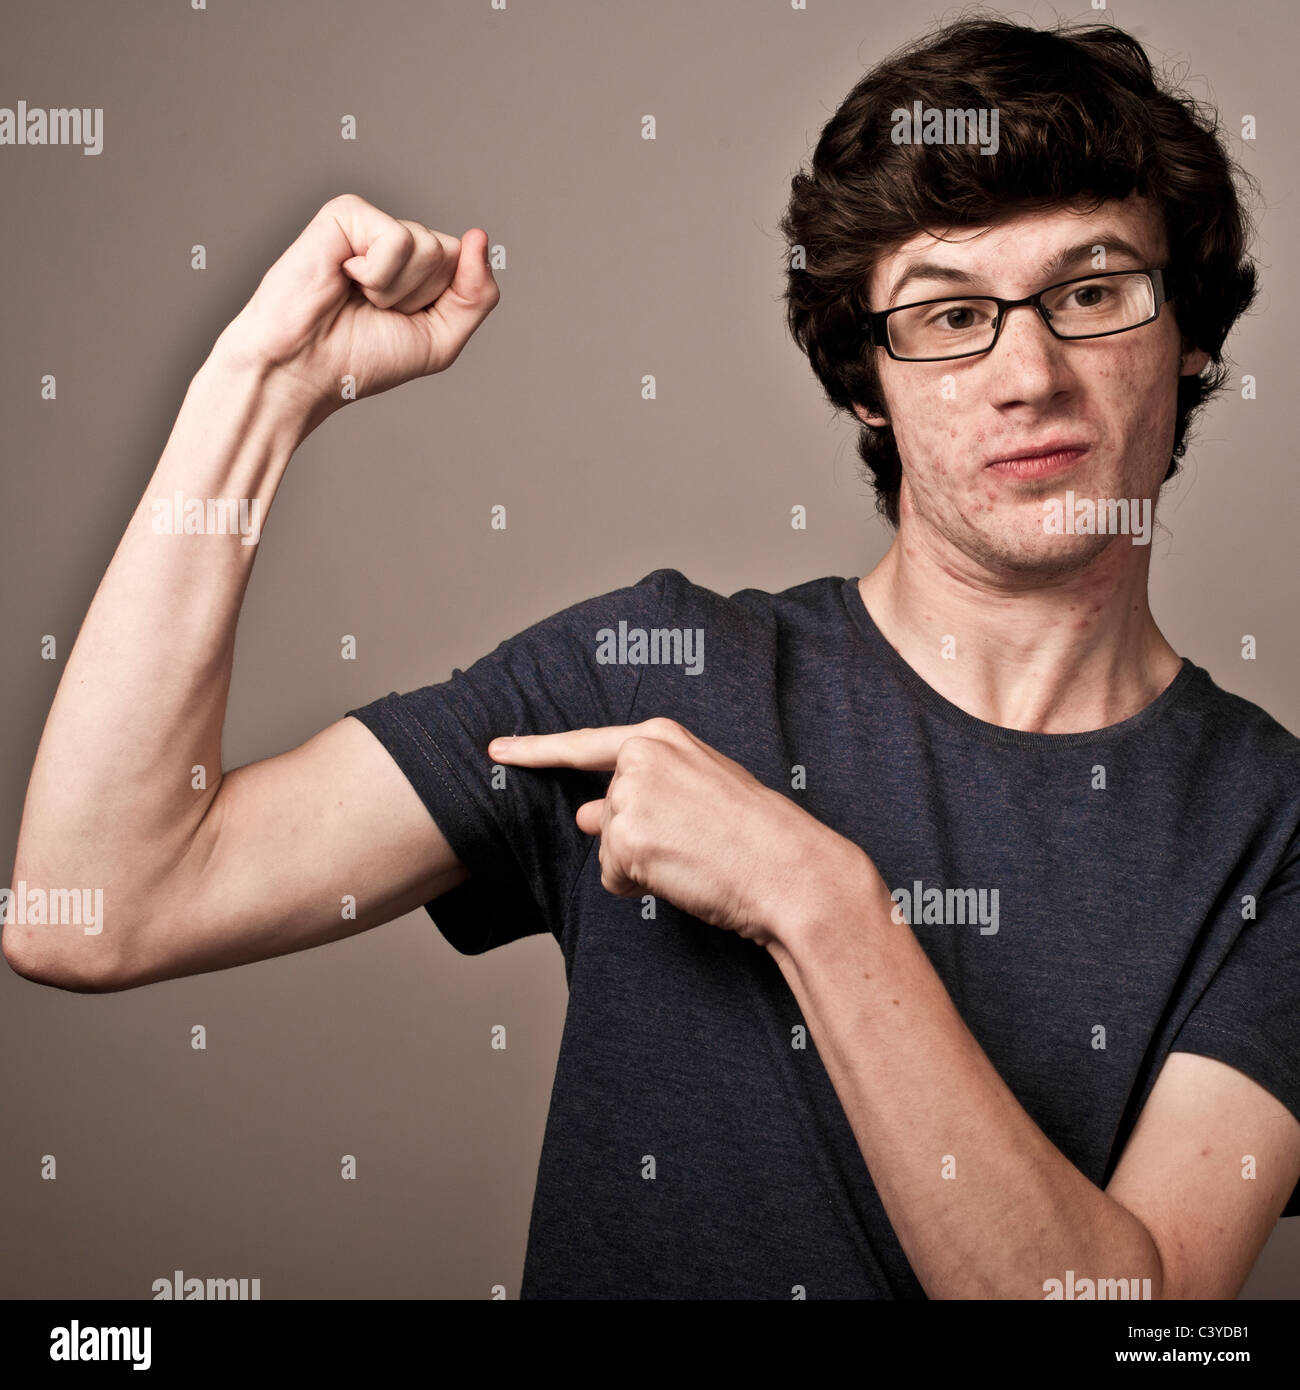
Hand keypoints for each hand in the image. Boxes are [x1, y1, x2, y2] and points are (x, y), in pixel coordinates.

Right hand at [214, 192, 499, 429]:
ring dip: (396, 290)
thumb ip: (477, 295)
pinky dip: (376, 274)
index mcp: (420, 270)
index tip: (402, 323)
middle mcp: (398, 243)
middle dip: (420, 297)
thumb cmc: (361, 358)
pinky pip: (398, 239)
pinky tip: (343, 276)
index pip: (468, 267)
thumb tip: (480, 237)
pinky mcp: (347, 212)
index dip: (443, 306)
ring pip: (428, 247)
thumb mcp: (440, 340)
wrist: (304, 367)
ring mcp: (373, 225)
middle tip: (374, 310)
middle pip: (451, 255)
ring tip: (358, 296)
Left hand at [487, 717, 870, 949]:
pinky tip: (681, 875)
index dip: (535, 750)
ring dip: (640, 865)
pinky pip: (613, 877)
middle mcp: (639, 758)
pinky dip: (639, 886)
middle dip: (634, 839)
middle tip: (692, 843)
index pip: (584, 745)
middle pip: (603, 812)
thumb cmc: (755, 832)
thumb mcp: (697, 791)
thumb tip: (583, 814)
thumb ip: (643, 791)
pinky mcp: (626, 840)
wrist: (789, 868)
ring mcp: (630, 798)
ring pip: (607, 847)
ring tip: (692, 858)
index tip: (498, 750)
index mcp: (660, 735)